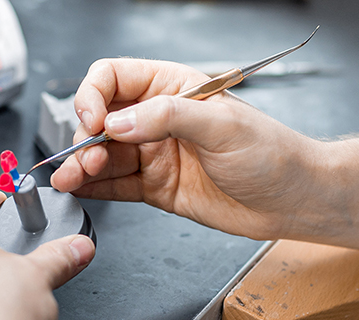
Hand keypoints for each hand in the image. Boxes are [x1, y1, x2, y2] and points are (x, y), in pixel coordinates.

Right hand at [51, 58, 323, 240]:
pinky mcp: (155, 187)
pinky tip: (79, 190)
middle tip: (84, 159)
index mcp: (173, 89)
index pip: (115, 79)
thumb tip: (118, 122)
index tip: (92, 120)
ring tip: (70, 179)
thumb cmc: (270, 154)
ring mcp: (155, 155)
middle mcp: (159, 121)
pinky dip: (95, 189)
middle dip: (85, 138)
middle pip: (103, 121)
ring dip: (83, 166)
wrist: (288, 200)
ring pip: (105, 156)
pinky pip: (117, 186)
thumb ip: (168, 117)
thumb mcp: (222, 125)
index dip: (94, 95)